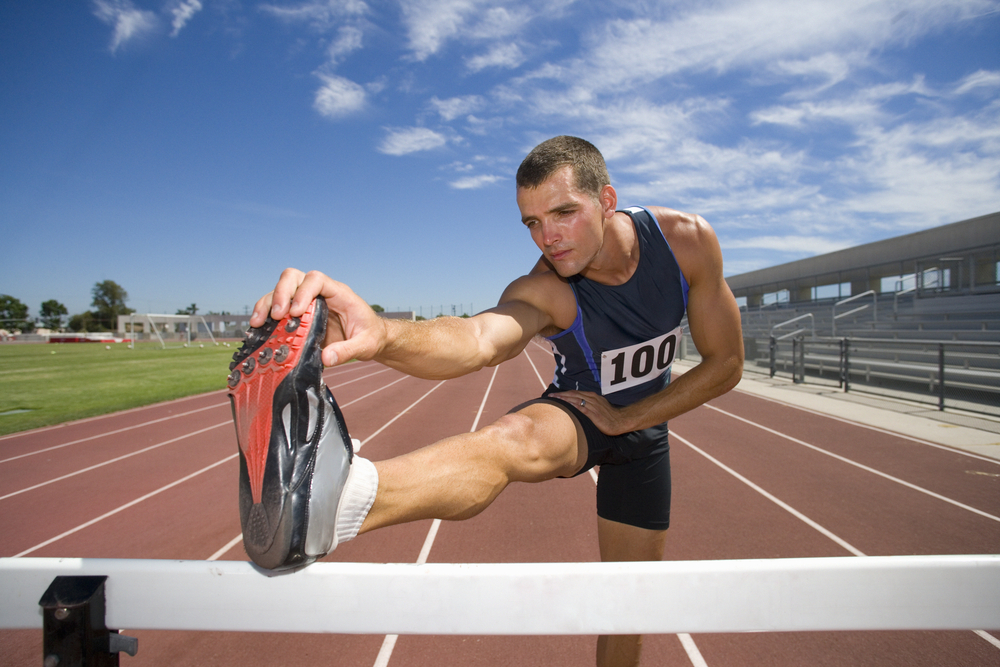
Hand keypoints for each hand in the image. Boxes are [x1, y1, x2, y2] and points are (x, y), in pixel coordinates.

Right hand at [251, 268, 386, 367]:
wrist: (371, 338)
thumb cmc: (370, 336)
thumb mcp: (365, 345)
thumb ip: (348, 351)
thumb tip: (325, 358)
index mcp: (338, 294)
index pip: (317, 279)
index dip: (303, 291)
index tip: (296, 312)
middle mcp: (320, 293)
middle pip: (293, 277)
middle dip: (281, 294)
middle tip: (277, 316)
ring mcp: (307, 301)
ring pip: (280, 290)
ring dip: (267, 304)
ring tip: (258, 323)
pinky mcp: (298, 315)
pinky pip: (278, 308)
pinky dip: (266, 316)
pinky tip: (258, 330)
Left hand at [548, 390, 631, 435]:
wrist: (620, 421)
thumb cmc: (609, 416)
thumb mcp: (598, 407)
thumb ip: (588, 405)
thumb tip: (577, 407)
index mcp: (592, 397)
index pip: (575, 393)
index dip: (564, 393)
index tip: (555, 394)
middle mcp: (592, 399)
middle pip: (573, 394)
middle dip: (561, 395)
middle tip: (550, 395)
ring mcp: (593, 406)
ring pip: (576, 399)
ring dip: (564, 398)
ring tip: (555, 399)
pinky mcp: (595, 414)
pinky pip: (583, 408)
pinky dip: (575, 405)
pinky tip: (567, 405)